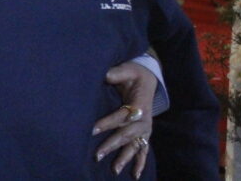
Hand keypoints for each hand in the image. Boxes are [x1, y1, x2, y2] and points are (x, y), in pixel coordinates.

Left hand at [93, 61, 155, 177]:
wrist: (148, 80)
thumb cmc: (134, 75)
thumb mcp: (127, 70)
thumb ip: (116, 73)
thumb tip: (105, 74)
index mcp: (139, 105)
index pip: (122, 116)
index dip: (108, 123)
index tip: (93, 130)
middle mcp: (144, 120)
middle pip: (127, 134)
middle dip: (112, 144)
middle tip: (98, 154)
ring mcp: (145, 129)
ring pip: (134, 145)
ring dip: (125, 158)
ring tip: (114, 170)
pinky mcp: (145, 134)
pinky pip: (143, 150)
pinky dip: (140, 163)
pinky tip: (134, 175)